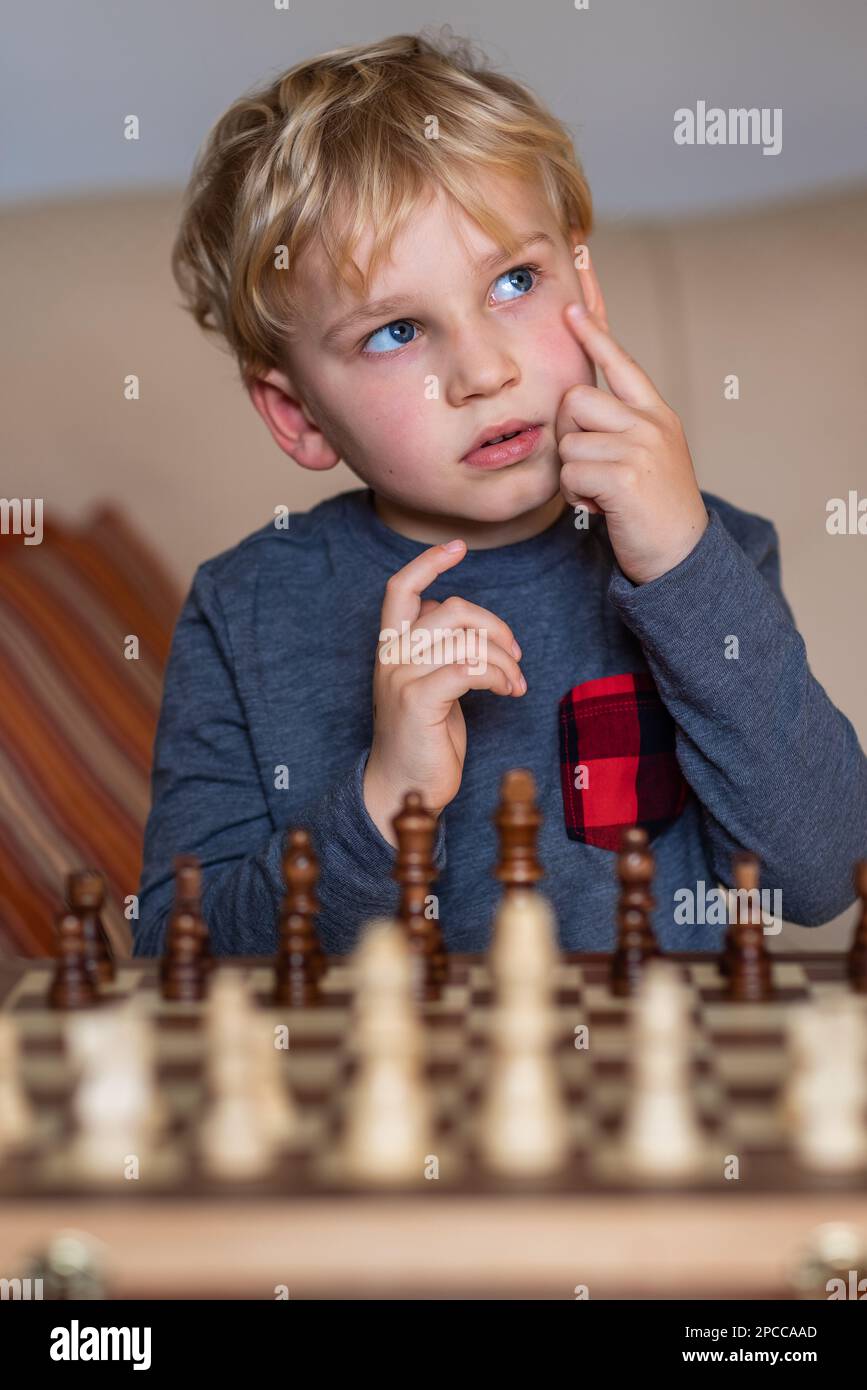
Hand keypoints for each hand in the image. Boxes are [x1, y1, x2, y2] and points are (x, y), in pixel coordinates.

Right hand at [363, 542, 525, 846]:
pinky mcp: (418, 701)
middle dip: (496, 627)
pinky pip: (469, 668)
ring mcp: (401, 678)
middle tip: (515, 656)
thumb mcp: (429, 683)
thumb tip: (470, 622)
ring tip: (515, 683)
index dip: (429, 562)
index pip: (401, 588)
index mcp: (391, 647)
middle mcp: (391, 657)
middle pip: (453, 609)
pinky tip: (509, 692)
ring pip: (467, 640)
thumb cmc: (424, 737)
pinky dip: (499, 676)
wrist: (403, 787)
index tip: (459, 547)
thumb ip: (437, 649)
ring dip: (504, 660)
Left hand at [556, 302, 707, 583]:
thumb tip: (574, 407)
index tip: (571, 307)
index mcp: (656, 414)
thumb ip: (622, 426)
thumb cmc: (655, 509)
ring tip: (600, 492)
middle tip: (589, 465)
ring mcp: (639, 447)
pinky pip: (570, 473)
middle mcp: (650, 423)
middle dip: (568, 434)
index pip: (621, 363)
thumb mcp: (649, 455)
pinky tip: (601, 507)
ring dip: (573, 473)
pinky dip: (576, 496)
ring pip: (568, 441)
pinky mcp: (624, 476)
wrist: (682, 555)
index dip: (593, 335)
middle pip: (575, 399)